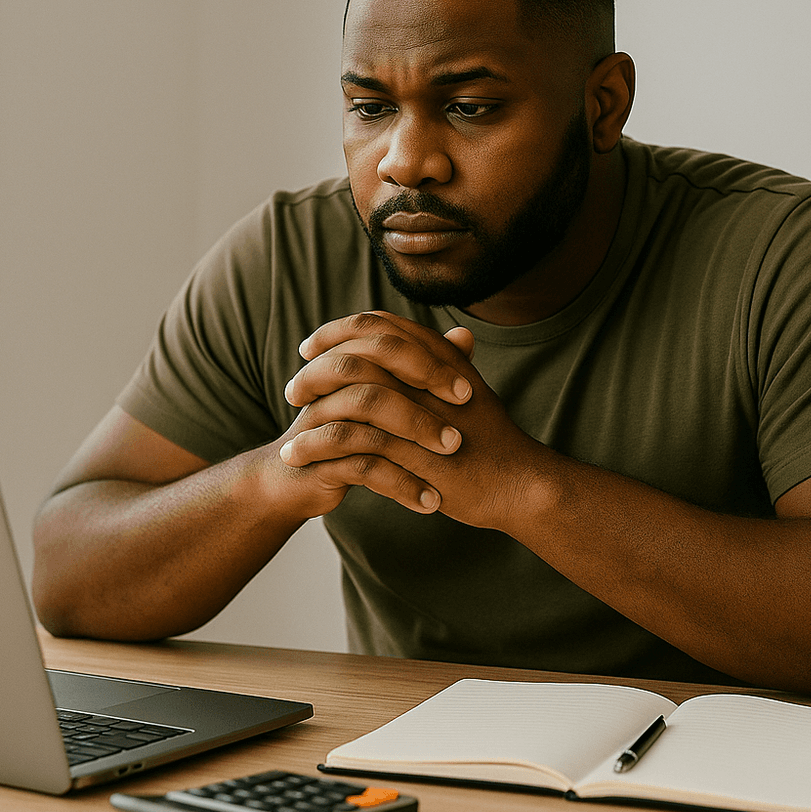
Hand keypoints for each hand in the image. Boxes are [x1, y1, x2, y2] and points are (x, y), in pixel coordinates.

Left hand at [278, 312, 553, 530]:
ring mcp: (423, 413)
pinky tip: (298, 457)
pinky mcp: (415, 451)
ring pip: (350, 399)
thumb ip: (453, 362)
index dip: (339, 331)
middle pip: (358, 356)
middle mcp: (430, 378)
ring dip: (312, 416)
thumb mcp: (474, 391)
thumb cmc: (494, 441)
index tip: (311, 346)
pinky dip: (320, 446)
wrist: (520, 484)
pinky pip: (354, 441)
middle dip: (317, 371)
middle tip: (293, 390)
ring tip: (289, 437)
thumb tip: (453, 337)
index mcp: (442, 358)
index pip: (379, 327)